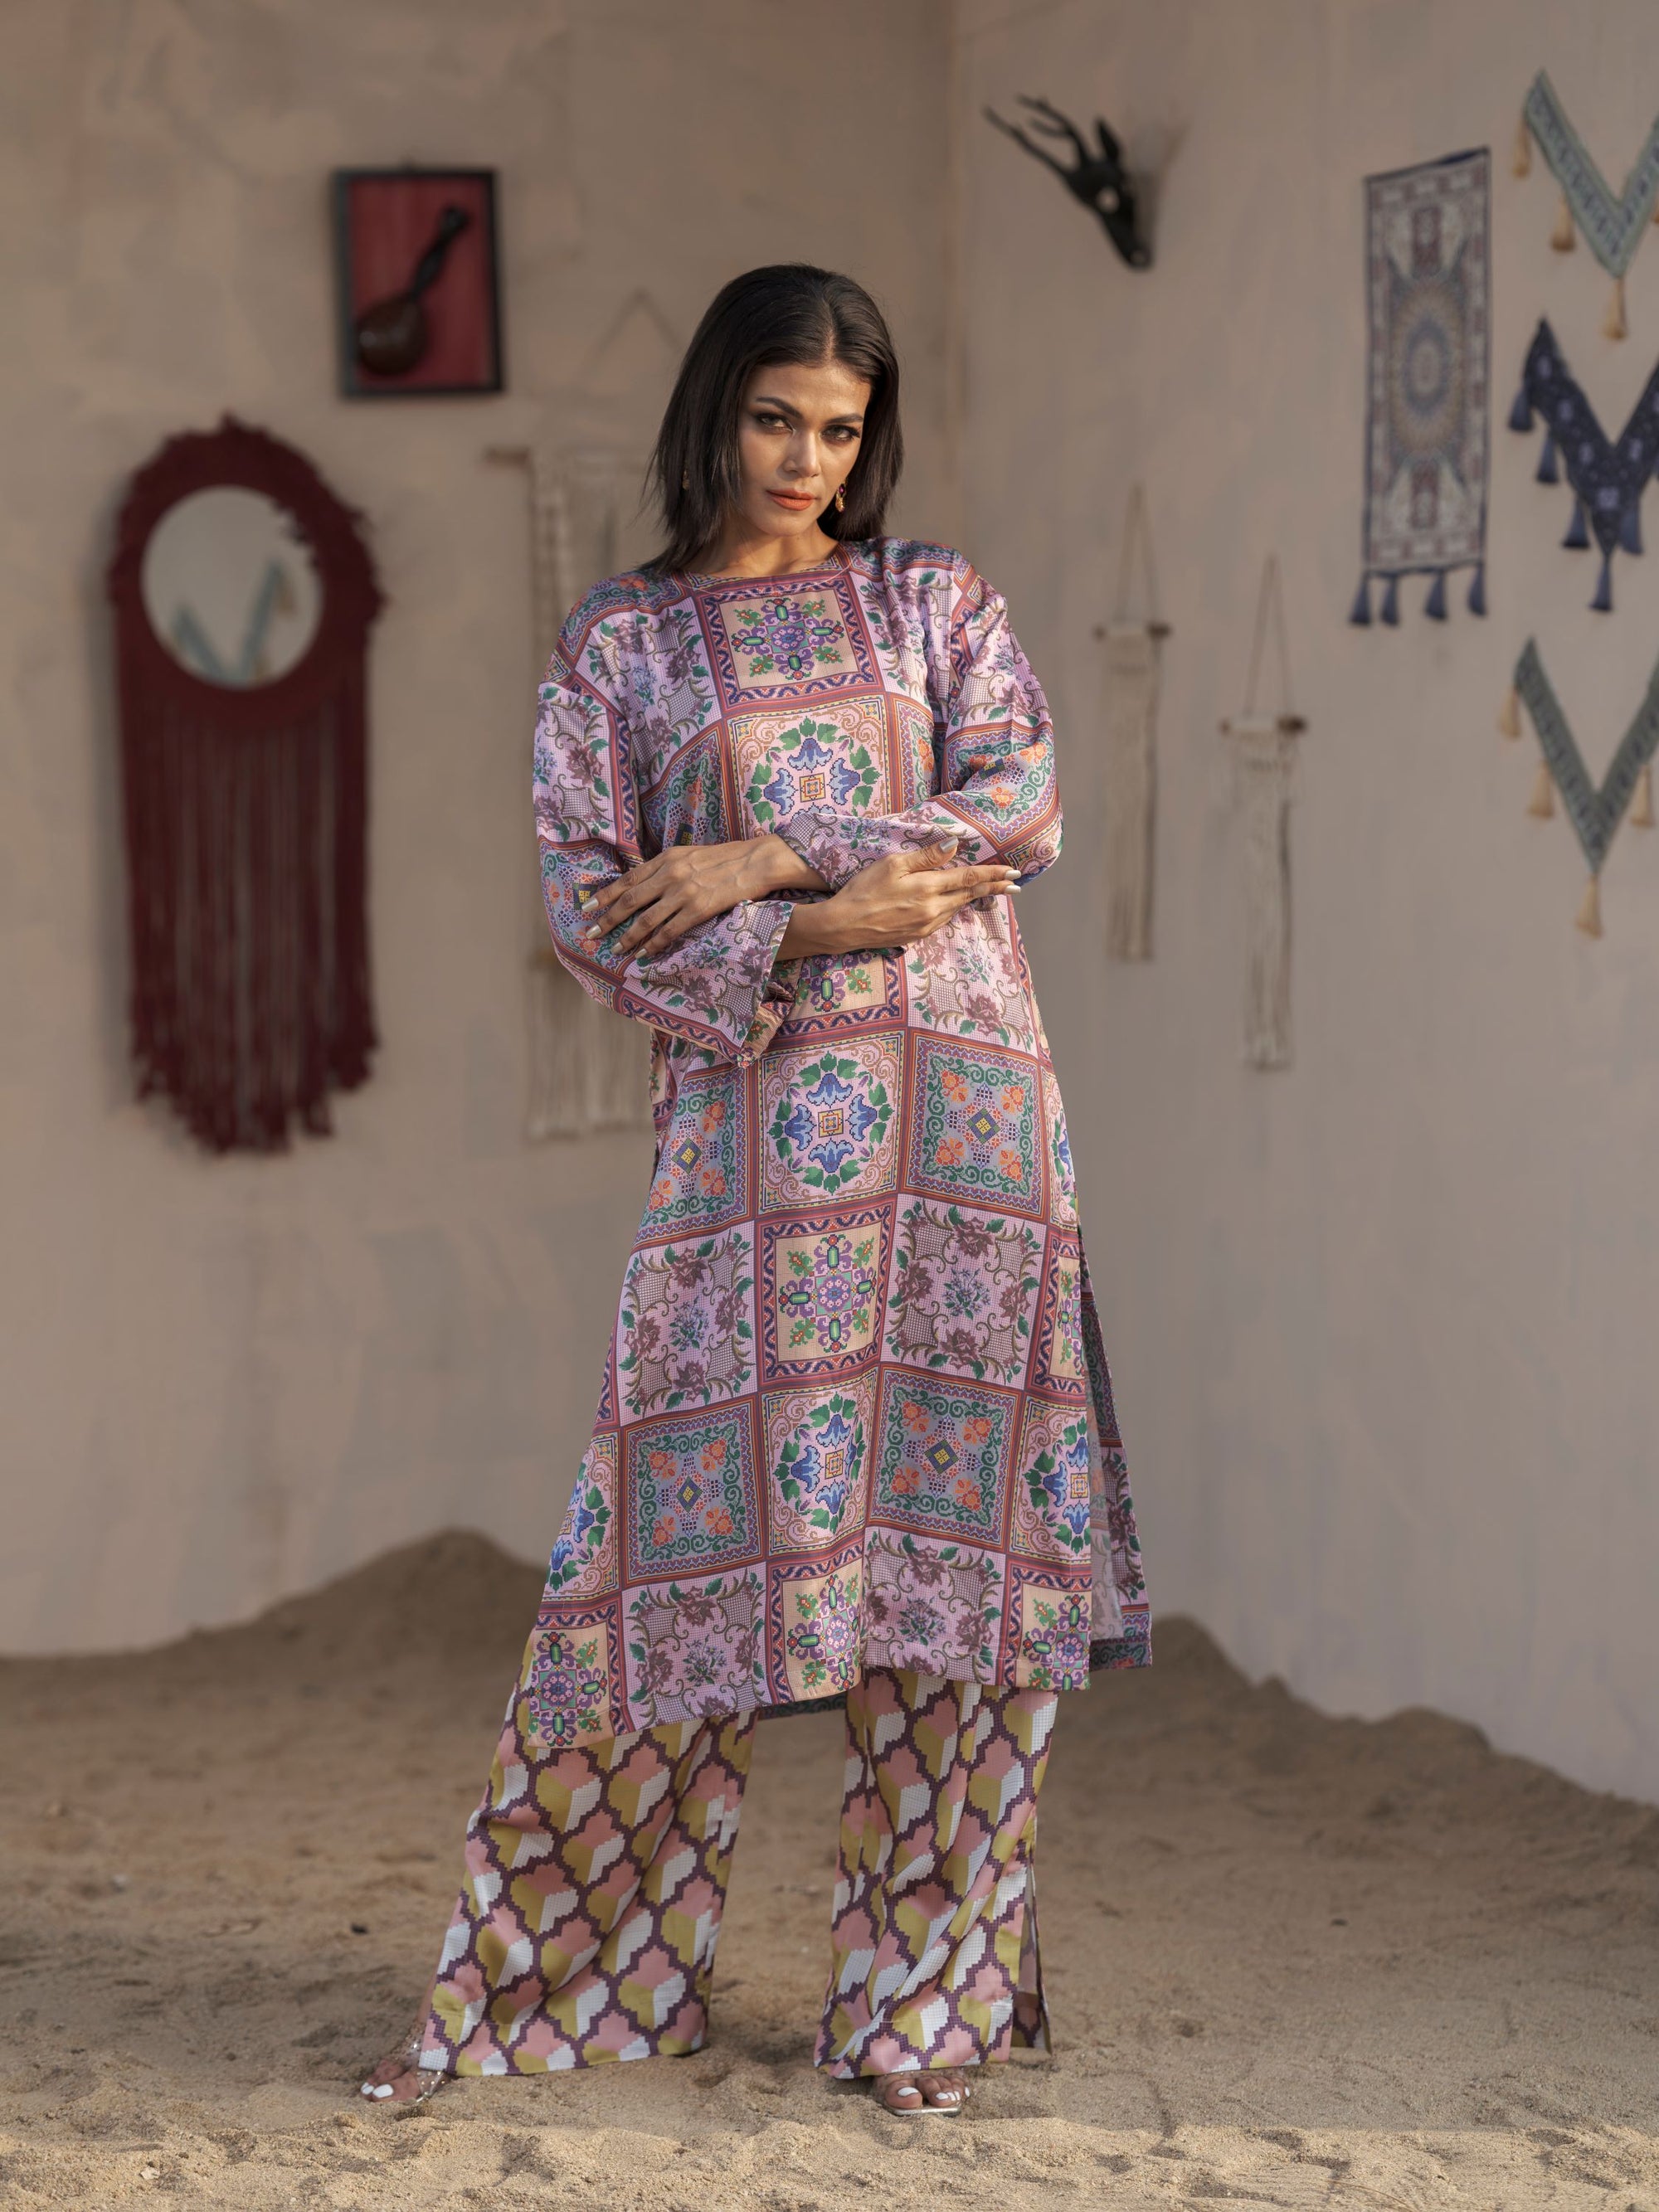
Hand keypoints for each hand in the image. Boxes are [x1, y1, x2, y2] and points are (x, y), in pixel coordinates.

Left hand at [579, 834, 823, 959]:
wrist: (757, 862)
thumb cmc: (726, 859)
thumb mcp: (691, 855)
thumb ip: (668, 868)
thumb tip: (647, 884)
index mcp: (667, 858)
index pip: (628, 879)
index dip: (605, 894)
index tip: (587, 907)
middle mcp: (671, 873)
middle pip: (630, 900)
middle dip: (608, 919)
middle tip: (591, 933)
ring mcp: (684, 891)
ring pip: (647, 919)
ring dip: (628, 937)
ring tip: (616, 949)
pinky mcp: (699, 908)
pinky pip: (670, 931)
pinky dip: (655, 944)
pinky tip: (645, 953)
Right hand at [781, 841, 1018, 957]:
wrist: (843, 926)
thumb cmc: (863, 890)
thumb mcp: (892, 864)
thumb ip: (926, 856)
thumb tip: (954, 845)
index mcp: (929, 888)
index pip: (970, 879)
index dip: (993, 874)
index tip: (1014, 872)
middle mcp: (933, 910)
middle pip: (970, 896)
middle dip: (994, 888)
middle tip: (1015, 884)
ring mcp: (926, 925)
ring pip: (957, 907)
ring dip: (974, 898)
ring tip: (989, 891)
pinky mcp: (917, 935)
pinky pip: (942, 918)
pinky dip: (953, 908)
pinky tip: (954, 904)